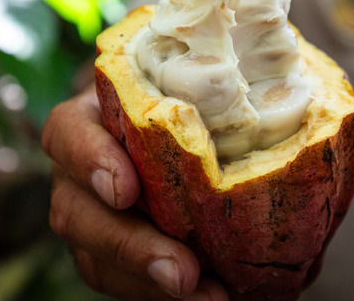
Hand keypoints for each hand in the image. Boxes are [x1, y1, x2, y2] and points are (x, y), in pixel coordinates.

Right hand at [42, 87, 228, 299]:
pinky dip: (159, 294)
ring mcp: (88, 216)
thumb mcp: (184, 75)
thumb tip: (285, 99)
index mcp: (87, 120)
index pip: (68, 133)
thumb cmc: (179, 94)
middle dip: (129, 247)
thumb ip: (209, 79)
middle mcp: (76, 173)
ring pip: (94, 258)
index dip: (90, 160)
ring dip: (149, 283)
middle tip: (182, 272)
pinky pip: (122, 282)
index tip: (126, 189)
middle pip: (76, 212)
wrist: (173, 127)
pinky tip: (208, 296)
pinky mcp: (107, 253)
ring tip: (207, 296)